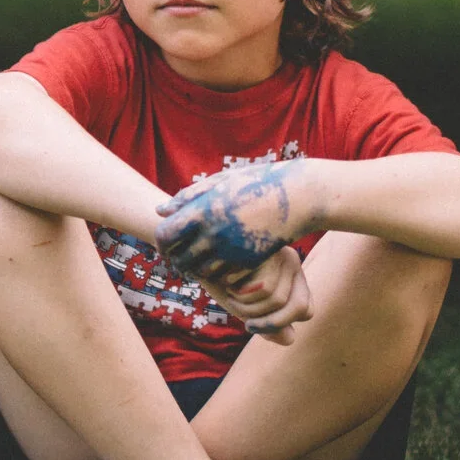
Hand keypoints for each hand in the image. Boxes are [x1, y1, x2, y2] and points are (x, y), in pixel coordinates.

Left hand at [156, 160, 316, 282]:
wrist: (298, 197)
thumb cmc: (256, 182)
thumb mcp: (221, 182)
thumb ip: (189, 196)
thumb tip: (161, 210)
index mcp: (202, 210)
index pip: (165, 235)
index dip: (161, 242)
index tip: (165, 244)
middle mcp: (213, 233)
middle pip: (180, 258)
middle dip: (176, 259)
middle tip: (180, 257)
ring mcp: (231, 249)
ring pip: (201, 272)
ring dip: (196, 269)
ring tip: (199, 262)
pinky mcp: (248, 261)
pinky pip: (223, 277)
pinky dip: (218, 274)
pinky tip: (221, 264)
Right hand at [198, 245, 309, 345]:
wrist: (192, 250)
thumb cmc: (219, 277)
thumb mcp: (244, 305)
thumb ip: (267, 324)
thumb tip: (290, 339)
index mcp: (292, 275)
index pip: (306, 311)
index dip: (280, 323)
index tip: (254, 323)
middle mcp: (292, 261)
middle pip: (298, 308)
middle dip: (267, 323)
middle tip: (244, 319)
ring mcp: (281, 252)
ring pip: (277, 300)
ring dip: (247, 306)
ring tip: (229, 290)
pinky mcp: (267, 248)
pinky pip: (265, 288)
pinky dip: (242, 293)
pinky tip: (227, 278)